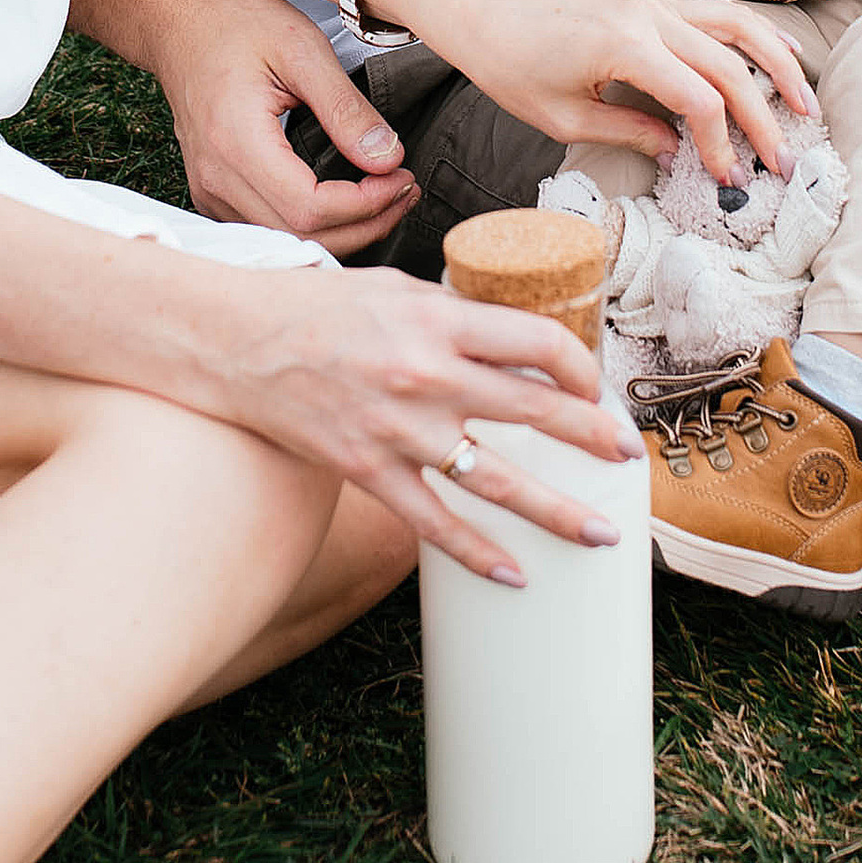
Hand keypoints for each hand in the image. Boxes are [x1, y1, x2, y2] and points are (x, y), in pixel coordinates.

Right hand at [151, 0, 422, 257]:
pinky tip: (345, 201)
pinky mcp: (212, 192)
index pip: (310, 208)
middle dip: (365, 224)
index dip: (367, 204)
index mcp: (236, 141)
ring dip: (344, 230)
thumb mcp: (302, 48)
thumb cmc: (236, 24)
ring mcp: (209, 190)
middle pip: (301, 237)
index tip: (401, 176)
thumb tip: (388, 158)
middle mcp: (215, 177)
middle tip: (405, 190)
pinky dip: (314, 226)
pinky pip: (268, 228)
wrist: (178, 21)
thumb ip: (346, 108)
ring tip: (385, 196)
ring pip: (286, 240)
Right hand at [218, 258, 642, 585]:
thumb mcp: (393, 288)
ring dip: (557, 511)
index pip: (537, 344)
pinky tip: (515, 574)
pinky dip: (477, 554)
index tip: (596, 386)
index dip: (580, 368)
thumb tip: (508, 334)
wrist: (233, 343)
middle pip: (534, 412)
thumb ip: (453, 313)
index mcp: (437, 320)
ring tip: (599, 533)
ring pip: (497, 480)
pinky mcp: (368, 470)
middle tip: (628, 457)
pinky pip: (434, 524)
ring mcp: (398, 430)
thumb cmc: (314, 308)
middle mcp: (426, 375)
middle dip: (593, 437)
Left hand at [433, 0, 813, 179]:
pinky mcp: (653, 0)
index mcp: (625, 48)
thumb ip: (630, 133)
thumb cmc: (516, 70)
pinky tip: (781, 53)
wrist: (488, 16)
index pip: (699, 101)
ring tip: (805, 101)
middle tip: (782, 161)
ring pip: (736, 25)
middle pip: (728, 67)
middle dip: (762, 118)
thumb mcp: (566, 118)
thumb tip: (680, 154)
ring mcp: (654, 2)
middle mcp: (649, 17)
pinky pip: (717, 11)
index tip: (726, 178)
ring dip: (776, 63)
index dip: (721, 144)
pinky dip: (754, 33)